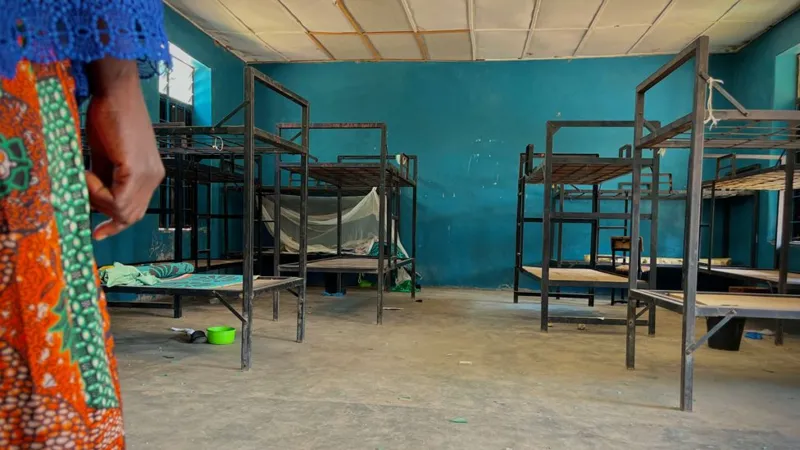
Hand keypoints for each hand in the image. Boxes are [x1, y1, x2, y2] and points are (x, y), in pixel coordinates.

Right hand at [85, 58, 164, 240]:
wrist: (114, 92)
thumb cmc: (109, 117)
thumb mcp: (105, 157)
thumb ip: (104, 179)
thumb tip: (92, 200)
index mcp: (151, 175)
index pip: (136, 211)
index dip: (116, 224)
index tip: (97, 232)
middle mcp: (154, 178)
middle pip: (131, 216)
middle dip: (106, 216)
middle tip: (83, 203)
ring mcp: (149, 175)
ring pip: (124, 211)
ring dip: (97, 200)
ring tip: (85, 175)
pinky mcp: (137, 170)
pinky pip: (117, 199)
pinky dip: (97, 192)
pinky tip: (87, 173)